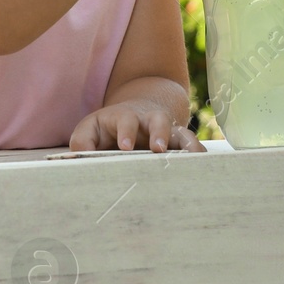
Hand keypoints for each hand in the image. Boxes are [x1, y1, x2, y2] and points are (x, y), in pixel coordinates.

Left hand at [68, 101, 204, 153]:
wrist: (135, 114)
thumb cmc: (108, 129)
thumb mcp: (91, 129)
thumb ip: (82, 142)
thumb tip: (79, 156)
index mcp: (125, 117)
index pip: (126, 121)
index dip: (126, 132)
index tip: (125, 146)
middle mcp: (149, 122)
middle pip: (158, 120)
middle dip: (158, 133)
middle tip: (158, 149)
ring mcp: (167, 132)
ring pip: (180, 133)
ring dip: (185, 144)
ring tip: (191, 159)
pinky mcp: (179, 144)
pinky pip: (192, 146)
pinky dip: (198, 155)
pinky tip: (204, 169)